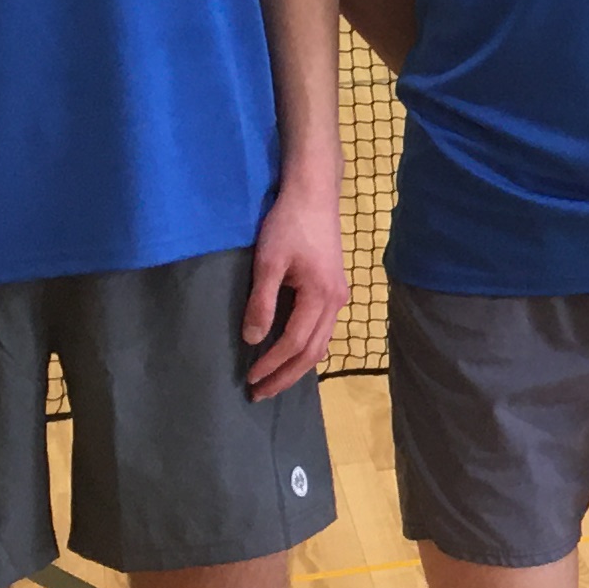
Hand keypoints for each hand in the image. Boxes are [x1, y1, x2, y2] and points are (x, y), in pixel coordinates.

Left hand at [239, 175, 347, 399]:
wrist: (314, 194)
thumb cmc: (288, 224)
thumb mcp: (269, 262)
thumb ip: (262, 302)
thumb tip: (252, 339)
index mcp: (321, 296)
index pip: (295, 343)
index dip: (272, 364)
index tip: (250, 378)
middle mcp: (336, 302)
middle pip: (313, 352)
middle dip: (286, 376)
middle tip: (259, 393)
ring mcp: (339, 296)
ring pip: (321, 343)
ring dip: (297, 366)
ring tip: (273, 380)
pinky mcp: (335, 289)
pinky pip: (323, 330)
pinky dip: (307, 348)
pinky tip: (291, 353)